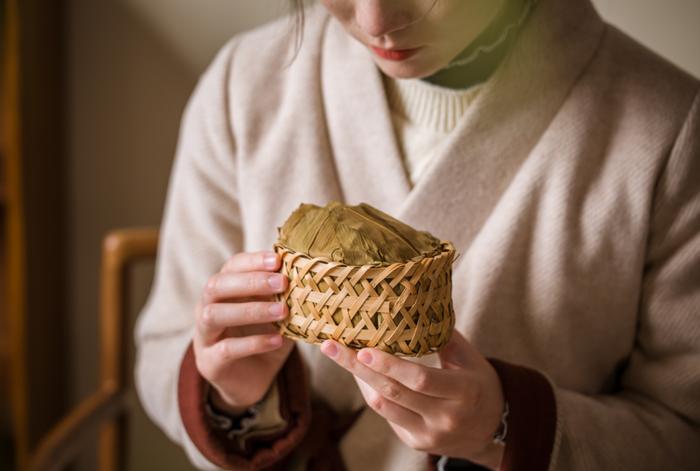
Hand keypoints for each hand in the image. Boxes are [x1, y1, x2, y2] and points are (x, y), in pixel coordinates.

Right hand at [193, 251, 293, 415]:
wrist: (251, 381)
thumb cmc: (264, 338)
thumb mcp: (277, 314)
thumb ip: (285, 296)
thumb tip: (309, 276)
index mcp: (222, 291)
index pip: (231, 267)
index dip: (252, 261)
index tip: (278, 260)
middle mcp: (206, 308)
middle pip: (216, 286)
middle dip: (250, 281)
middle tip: (282, 283)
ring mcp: (203, 336)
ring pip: (214, 315)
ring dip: (250, 310)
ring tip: (282, 311)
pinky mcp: (209, 363)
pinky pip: (226, 349)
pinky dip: (253, 342)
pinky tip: (277, 340)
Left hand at [320, 331, 504, 469]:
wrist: (495, 428)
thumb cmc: (479, 383)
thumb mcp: (470, 358)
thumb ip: (443, 336)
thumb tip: (414, 304)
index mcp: (463, 392)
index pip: (420, 379)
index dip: (390, 365)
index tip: (364, 350)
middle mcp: (444, 417)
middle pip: (393, 393)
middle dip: (358, 369)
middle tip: (332, 346)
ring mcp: (428, 435)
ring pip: (384, 406)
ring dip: (359, 380)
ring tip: (339, 354)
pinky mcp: (416, 442)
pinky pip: (387, 414)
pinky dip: (372, 392)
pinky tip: (361, 372)